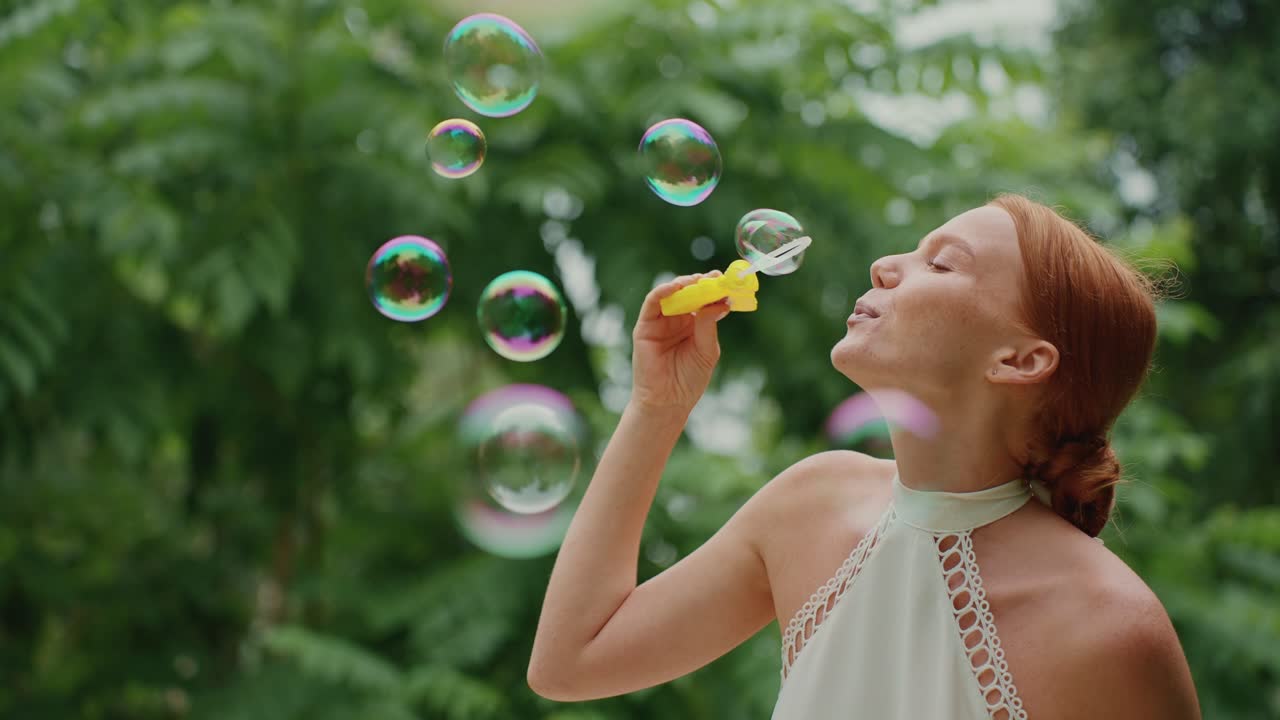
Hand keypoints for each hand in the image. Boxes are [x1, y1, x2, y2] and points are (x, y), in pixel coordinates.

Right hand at [631, 272, 731, 413]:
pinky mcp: (645, 325)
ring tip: (698, 281)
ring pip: (671, 293)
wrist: (668, 401)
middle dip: (701, 282)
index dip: (715, 289)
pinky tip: (676, 287)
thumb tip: (719, 302)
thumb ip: (709, 325)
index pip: (705, 300)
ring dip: (684, 283)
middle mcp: (678, 319)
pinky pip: (652, 302)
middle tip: (714, 277)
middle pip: (689, 292)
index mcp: (695, 324)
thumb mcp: (707, 351)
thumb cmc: (689, 379)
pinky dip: (663, 291)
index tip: (726, 280)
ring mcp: (661, 321)